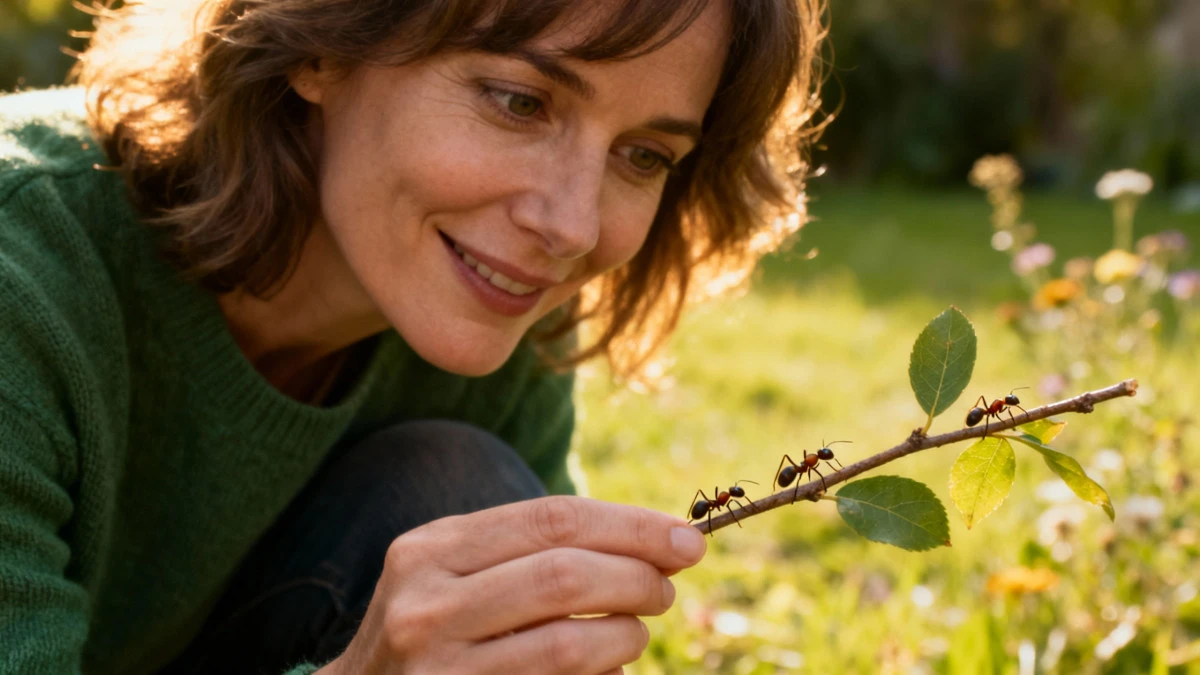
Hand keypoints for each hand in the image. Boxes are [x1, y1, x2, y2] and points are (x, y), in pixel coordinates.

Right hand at [321, 496, 706, 674]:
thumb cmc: (435, 627)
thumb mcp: (458, 571)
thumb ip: (538, 549)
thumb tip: (659, 542)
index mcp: (432, 548)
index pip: (553, 519)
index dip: (632, 526)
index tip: (685, 539)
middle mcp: (426, 605)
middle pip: (565, 575)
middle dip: (637, 577)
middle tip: (666, 588)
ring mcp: (437, 670)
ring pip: (567, 644)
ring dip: (626, 635)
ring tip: (636, 631)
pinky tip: (608, 668)